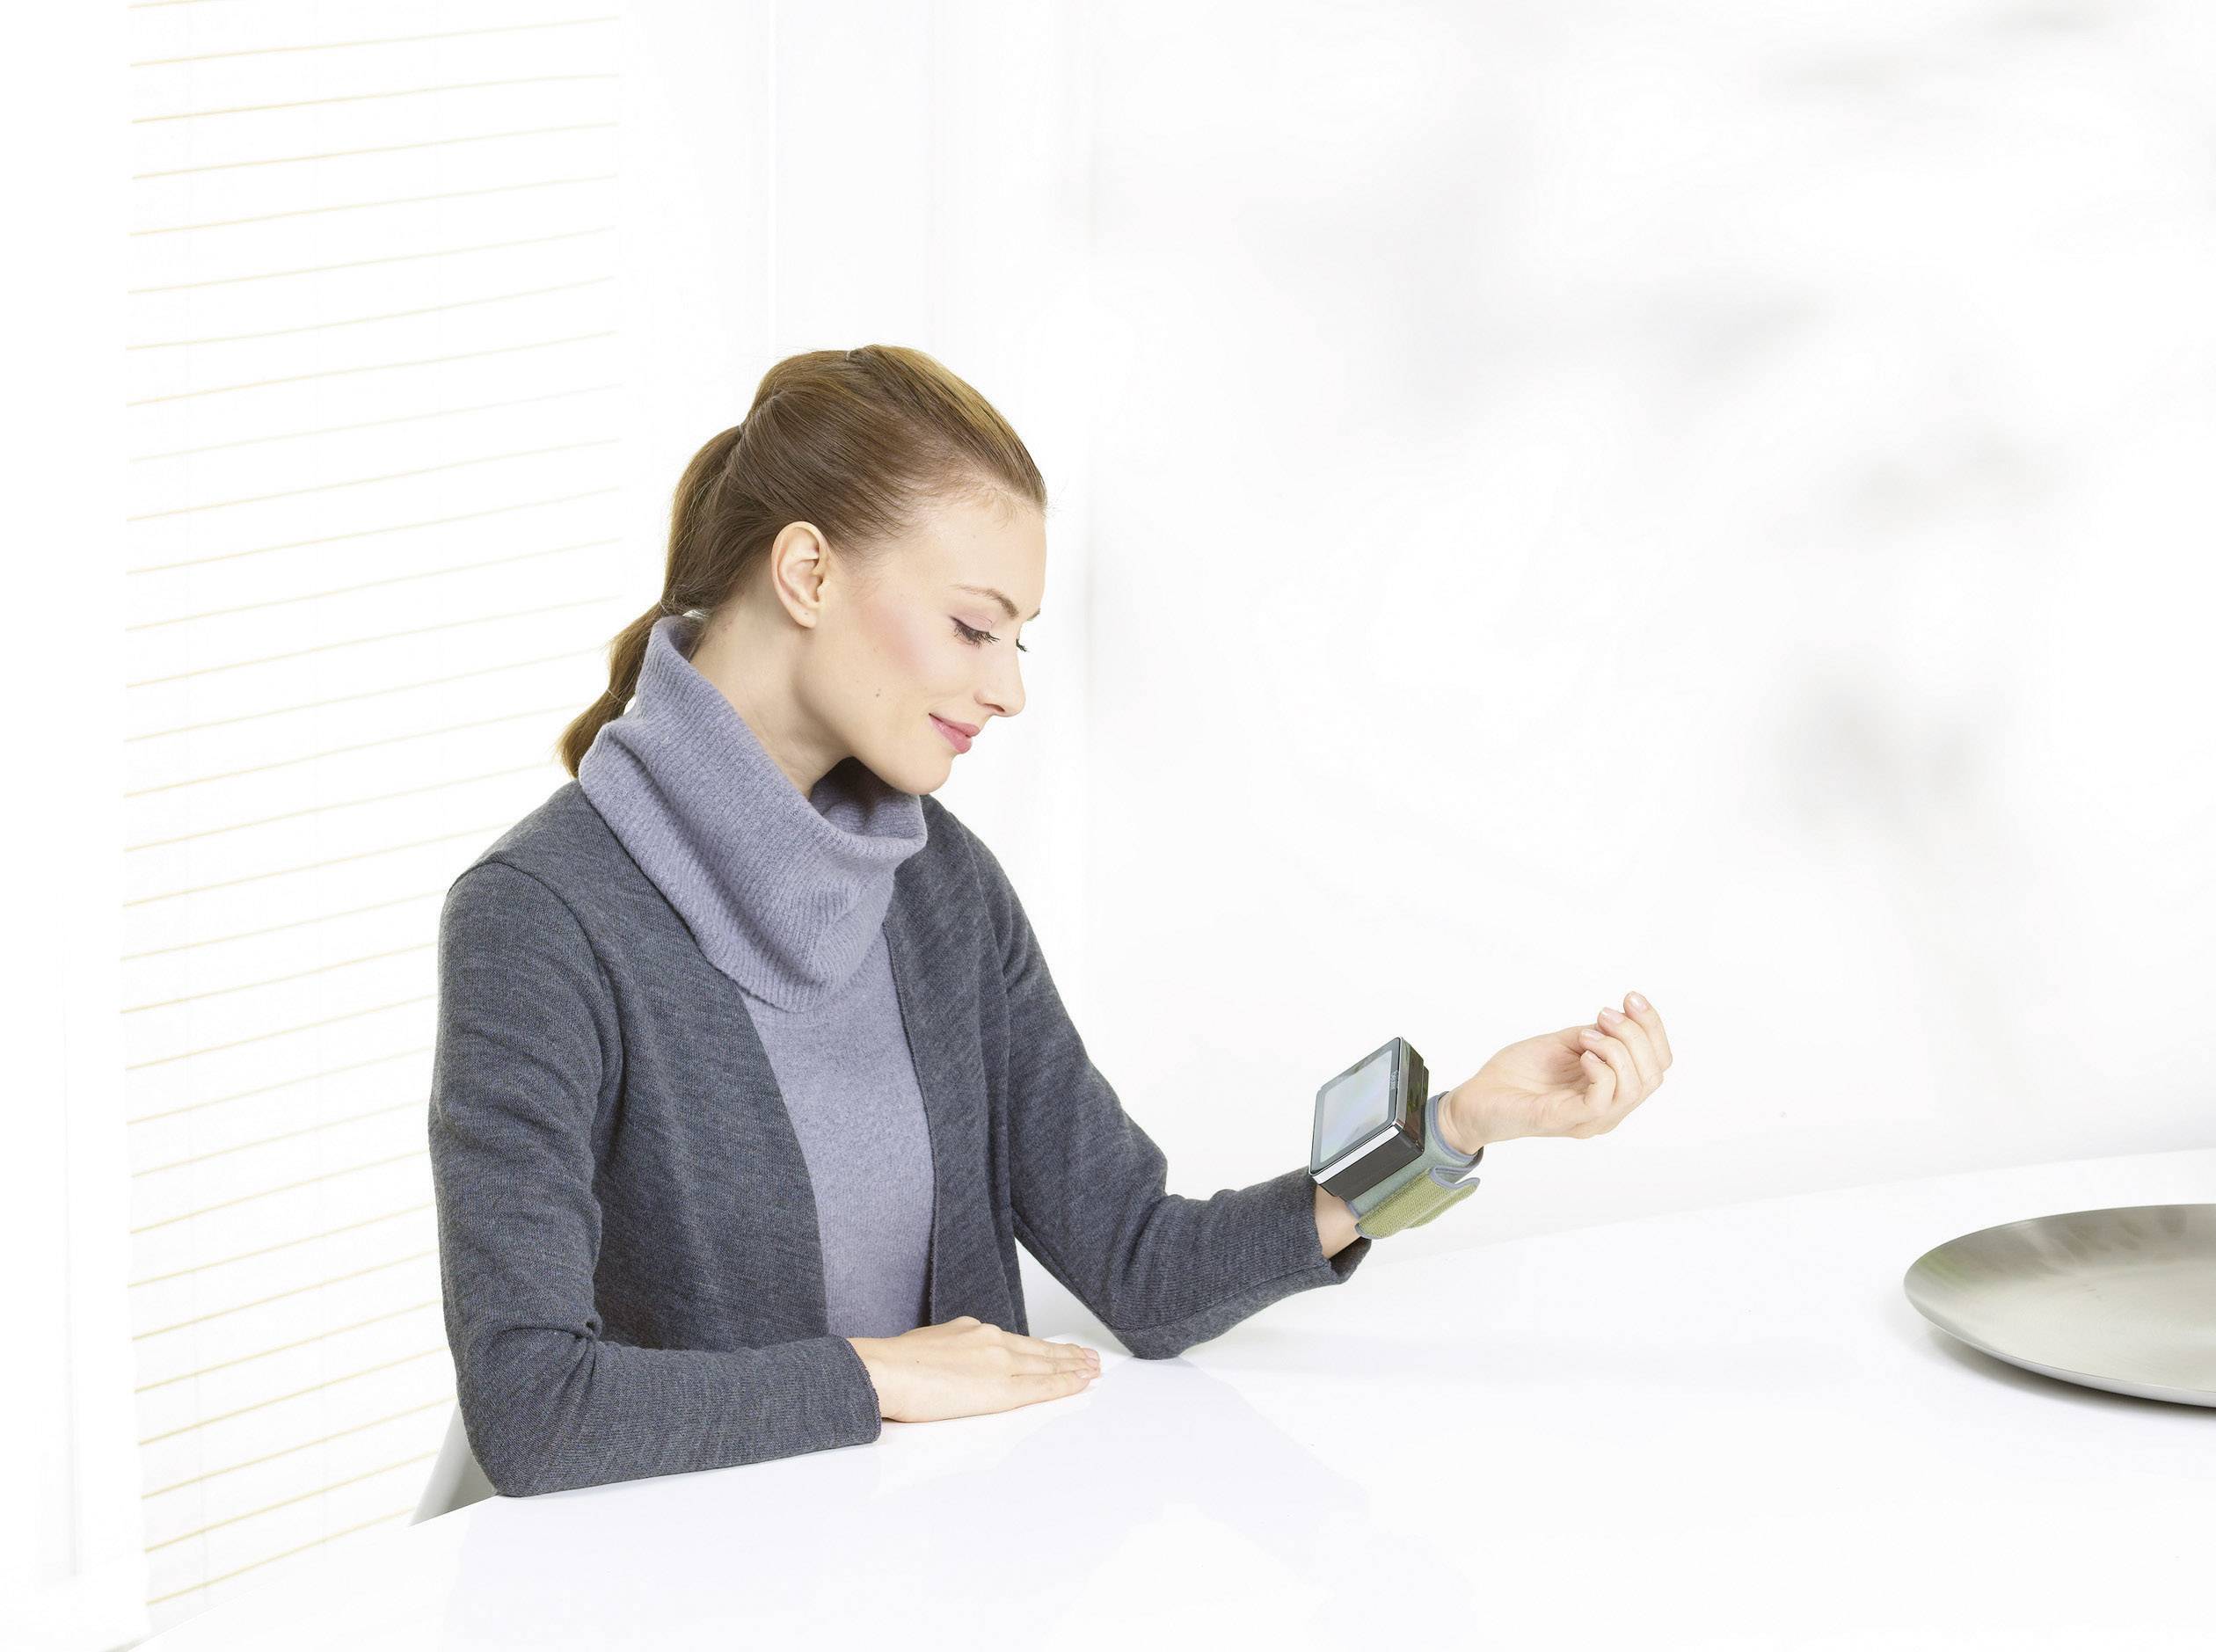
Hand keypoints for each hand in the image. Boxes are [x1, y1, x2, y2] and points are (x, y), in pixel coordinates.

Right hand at [847, 1317, 1101, 1422]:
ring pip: (1047, 1365)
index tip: (1056, 1350)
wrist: (885, 1370)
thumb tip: (952, 1365)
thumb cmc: (892, 1365)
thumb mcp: (926, 1345)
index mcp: (971, 1330)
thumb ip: (949, 1352)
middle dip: (1066, 1355)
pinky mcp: (1002, 1388)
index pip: (1015, 1341)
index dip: (1040, 1348)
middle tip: (1088, 1357)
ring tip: (1093, 1369)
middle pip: (1038, 1350)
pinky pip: (1043, 1386)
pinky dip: (1066, 1384)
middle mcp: (991, 1340)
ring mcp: (1000, 1362)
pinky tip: (1082, 1383)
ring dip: (1073, 1367)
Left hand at [1442, 991, 1672, 1148]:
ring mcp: (1591, 1119)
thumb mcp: (1565, 1043)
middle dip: (1638, 1033)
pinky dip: (1601, 1068)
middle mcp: (1610, 1109)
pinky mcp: (1568, 1120)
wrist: (1479, 1097)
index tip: (1632, 997)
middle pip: (1654, 1074)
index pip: (1658, 1063)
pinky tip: (1582, 1053)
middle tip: (1605, 1013)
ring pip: (1635, 1086)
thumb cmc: (1519, 1073)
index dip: (1653, 1027)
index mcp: (1613, 1090)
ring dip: (1618, 1047)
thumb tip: (1621, 1018)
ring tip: (1588, 1033)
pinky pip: (1603, 1098)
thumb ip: (1596, 1034)